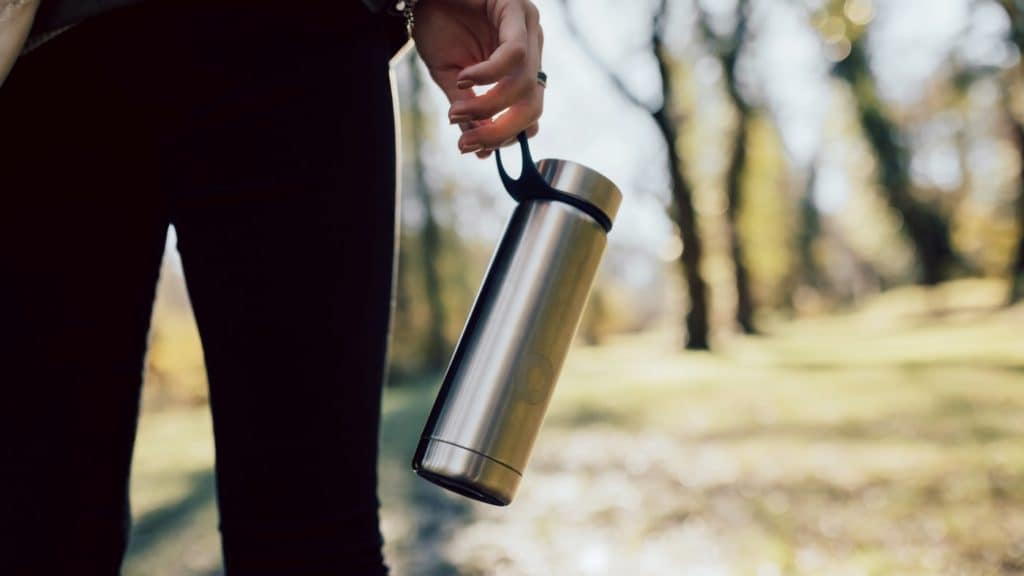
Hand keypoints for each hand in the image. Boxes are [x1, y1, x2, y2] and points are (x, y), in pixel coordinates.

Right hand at [413, 0, 543, 158]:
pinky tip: (464, 79)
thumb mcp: (451, 77)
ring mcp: (528, 27)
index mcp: (521, 67)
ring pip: (524, 84)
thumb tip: (481, 153)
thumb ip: (469, 111)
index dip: (506, 137)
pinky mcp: (516, 9)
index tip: (474, 149)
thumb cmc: (437, 25)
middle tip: (468, 144)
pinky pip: (514, 54)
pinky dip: (489, 75)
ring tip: (456, 111)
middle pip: (533, 105)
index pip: (529, 113)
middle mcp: (532, 48)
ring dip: (488, 106)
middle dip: (501, 132)